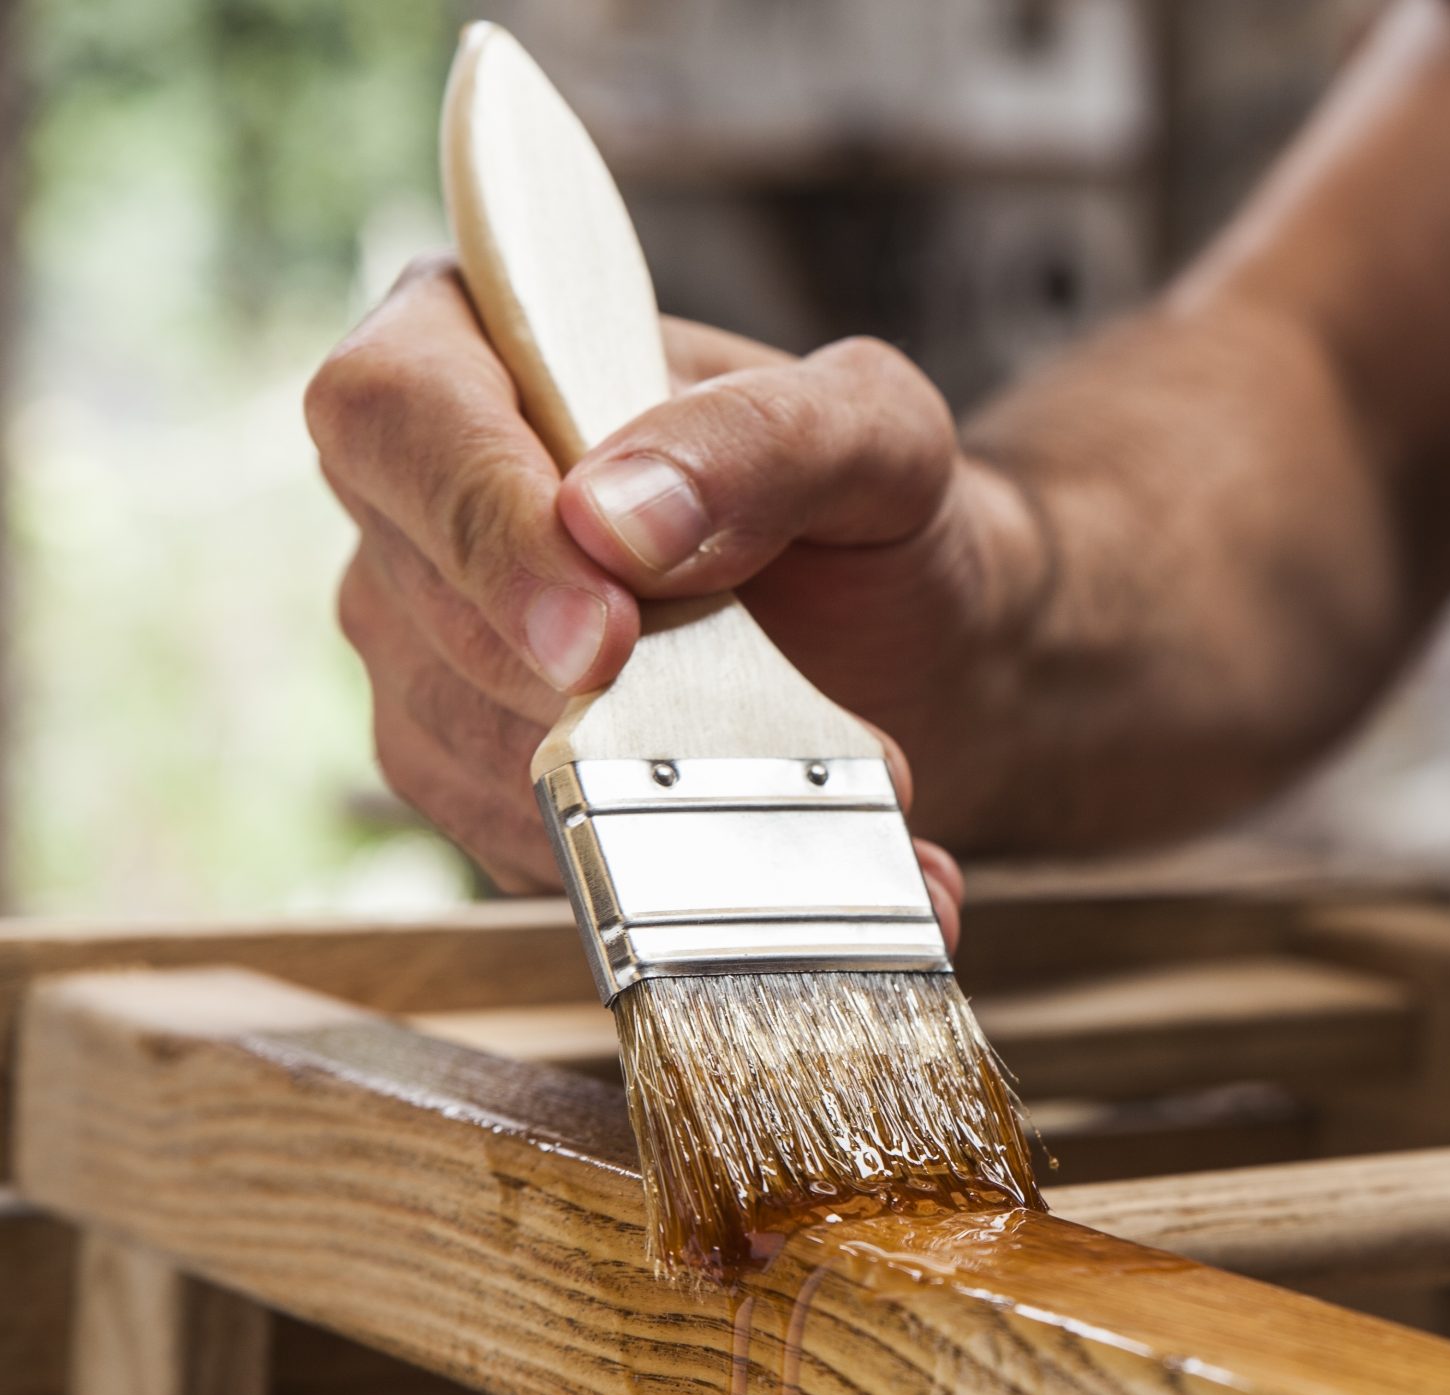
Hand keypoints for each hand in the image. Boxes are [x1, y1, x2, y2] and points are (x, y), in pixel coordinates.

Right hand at [309, 255, 1032, 946]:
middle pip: (425, 597)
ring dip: (644, 783)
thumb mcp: (876, 435)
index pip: (398, 410)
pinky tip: (779, 842)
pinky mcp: (457, 762)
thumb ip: (765, 438)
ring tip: (817, 786)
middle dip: (595, 685)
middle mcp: (416, 492)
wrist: (910, 648)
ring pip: (464, 734)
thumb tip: (615, 517)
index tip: (607, 633)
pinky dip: (654, 855)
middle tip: (773, 727)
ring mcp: (419, 636)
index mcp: (481, 343)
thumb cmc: (875, 512)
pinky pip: (512, 830)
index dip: (486, 528)